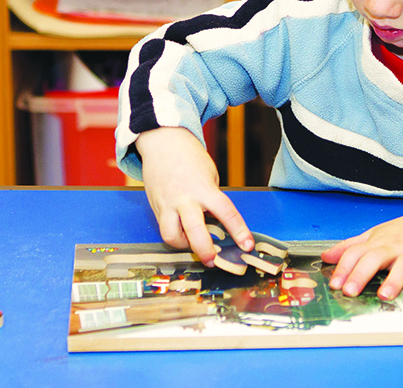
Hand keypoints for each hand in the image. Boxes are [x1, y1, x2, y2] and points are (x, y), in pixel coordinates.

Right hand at [136, 127, 253, 265]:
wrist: (162, 141)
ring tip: (191, 243)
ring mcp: (167, 204)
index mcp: (204, 188)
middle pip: (195, 231)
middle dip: (205, 250)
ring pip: (171, 235)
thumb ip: (212, 199)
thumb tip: (216, 223)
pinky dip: (173, 233)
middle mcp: (185, 199)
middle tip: (212, 260)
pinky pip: (163, 228)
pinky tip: (180, 231)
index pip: (226, 212)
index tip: (247, 245)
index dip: (239, 231)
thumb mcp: (209, 175)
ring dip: (183, 245)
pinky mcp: (155, 207)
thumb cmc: (189, 157)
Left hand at [320, 210, 402, 300]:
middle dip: (360, 275)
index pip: (355, 254)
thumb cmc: (399, 234)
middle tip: (349, 291)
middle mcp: (393, 248)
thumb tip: (326, 257)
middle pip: (374, 259)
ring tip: (385, 295)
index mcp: (376, 244)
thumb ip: (349, 247)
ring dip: (394, 280)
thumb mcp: (372, 236)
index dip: (343, 268)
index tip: (334, 284)